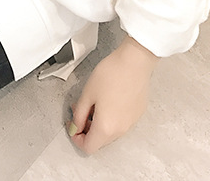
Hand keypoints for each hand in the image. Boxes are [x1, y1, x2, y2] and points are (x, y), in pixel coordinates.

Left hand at [67, 35, 159, 154]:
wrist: (134, 62)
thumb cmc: (111, 74)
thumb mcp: (87, 93)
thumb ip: (79, 114)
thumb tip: (75, 126)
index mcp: (106, 128)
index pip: (88, 147)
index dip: (76, 138)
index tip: (72, 124)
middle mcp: (120, 131)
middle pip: (100, 141)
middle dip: (86, 129)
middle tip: (80, 110)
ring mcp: (131, 123)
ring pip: (110, 132)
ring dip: (98, 123)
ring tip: (93, 102)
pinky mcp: (137, 114)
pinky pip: (120, 123)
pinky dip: (110, 117)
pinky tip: (107, 99)